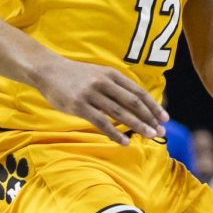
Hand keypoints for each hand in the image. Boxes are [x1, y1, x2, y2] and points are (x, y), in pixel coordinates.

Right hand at [33, 57, 168, 144]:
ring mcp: (91, 94)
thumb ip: (116, 86)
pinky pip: (101, 122)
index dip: (153, 105)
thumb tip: (136, 103)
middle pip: (133, 102)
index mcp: (112, 74)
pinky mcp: (79, 106)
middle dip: (149, 117)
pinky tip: (125, 142)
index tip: (164, 117)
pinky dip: (115, 133)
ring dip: (137, 125)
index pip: (138, 91)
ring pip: (120, 112)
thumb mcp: (100, 74)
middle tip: (161, 130)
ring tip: (149, 136)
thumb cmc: (77, 76)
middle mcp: (104, 83)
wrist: (49, 71)